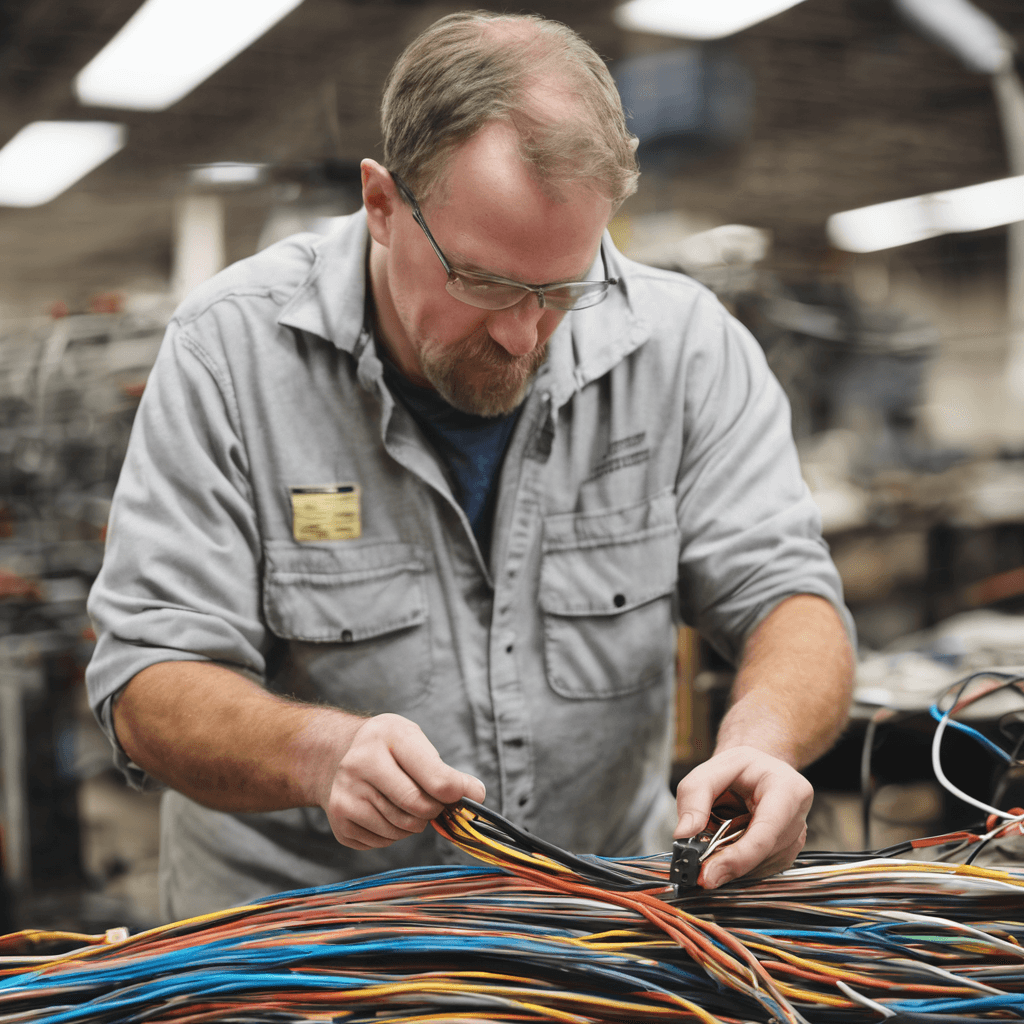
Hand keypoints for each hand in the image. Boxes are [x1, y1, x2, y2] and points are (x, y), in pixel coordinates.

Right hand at [323, 713, 485, 849]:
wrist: (336, 756)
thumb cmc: (387, 748)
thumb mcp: (414, 742)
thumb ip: (444, 769)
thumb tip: (476, 795)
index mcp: (386, 737)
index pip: (435, 778)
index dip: (458, 792)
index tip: (470, 795)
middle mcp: (359, 764)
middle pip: (418, 808)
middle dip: (433, 810)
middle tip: (433, 801)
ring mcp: (345, 795)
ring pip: (401, 829)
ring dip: (413, 823)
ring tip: (403, 802)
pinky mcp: (339, 822)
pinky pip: (382, 842)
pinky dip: (392, 834)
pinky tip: (382, 811)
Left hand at [674, 745, 812, 887]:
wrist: (758, 770)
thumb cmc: (739, 769)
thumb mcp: (709, 770)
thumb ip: (693, 798)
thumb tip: (684, 833)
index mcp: (787, 788)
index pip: (765, 832)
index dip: (737, 858)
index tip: (709, 874)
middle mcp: (798, 815)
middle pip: (762, 855)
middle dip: (728, 862)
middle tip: (699, 868)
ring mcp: (795, 838)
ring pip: (760, 868)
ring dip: (733, 864)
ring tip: (718, 840)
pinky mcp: (787, 854)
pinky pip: (760, 871)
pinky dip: (739, 866)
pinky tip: (729, 849)